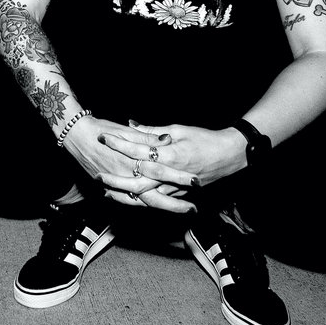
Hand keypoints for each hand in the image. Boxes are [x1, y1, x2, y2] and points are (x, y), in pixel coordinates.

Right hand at [62, 115, 182, 208]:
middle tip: (193, 209)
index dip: (179, 178)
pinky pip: (129, 202)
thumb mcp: (126, 131)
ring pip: (144, 202)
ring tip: (181, 211)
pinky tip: (155, 208)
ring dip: (163, 207)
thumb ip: (147, 136)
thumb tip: (166, 139)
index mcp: (133, 159)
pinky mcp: (109, 188)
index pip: (161, 171)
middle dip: (175, 203)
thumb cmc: (102, 129)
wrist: (76, 136)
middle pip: (155, 194)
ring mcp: (118, 185)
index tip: (196, 181)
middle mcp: (126, 175)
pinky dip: (143, 206)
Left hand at [111, 121, 246, 187]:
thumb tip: (130, 124)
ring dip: (124, 193)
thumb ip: (152, 131)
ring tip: (105, 191)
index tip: (103, 137)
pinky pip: (154, 200)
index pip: (138, 148)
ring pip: (144, 195)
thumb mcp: (178, 129)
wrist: (228, 156)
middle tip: (97, 175)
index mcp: (169, 154)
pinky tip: (125, 198)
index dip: (118, 143)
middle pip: (136, 179)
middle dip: (115, 178)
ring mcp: (174, 187)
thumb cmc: (204, 139)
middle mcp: (170, 173)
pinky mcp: (177, 194)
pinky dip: (138, 199)